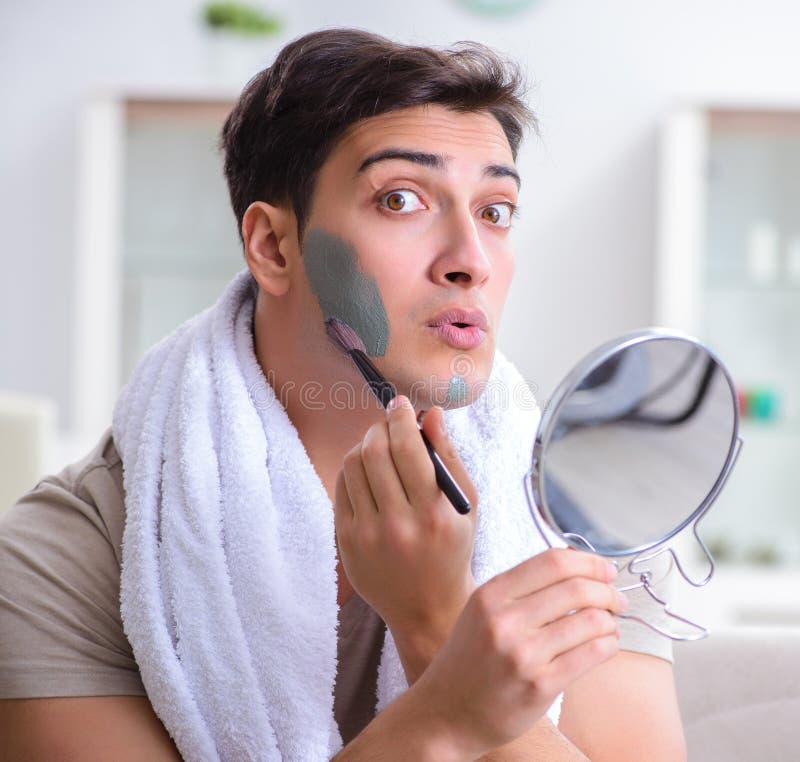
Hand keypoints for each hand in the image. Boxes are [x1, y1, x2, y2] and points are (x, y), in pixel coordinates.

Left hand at [334, 395, 477, 653]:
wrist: (427, 607)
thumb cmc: (452, 550)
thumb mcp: (466, 506)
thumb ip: (449, 456)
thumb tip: (432, 414)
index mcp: (435, 515)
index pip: (409, 450)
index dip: (402, 418)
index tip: (402, 404)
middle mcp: (399, 526)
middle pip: (375, 452)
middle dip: (381, 427)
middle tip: (389, 422)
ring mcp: (368, 536)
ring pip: (353, 465)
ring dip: (365, 444)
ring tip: (380, 445)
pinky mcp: (347, 542)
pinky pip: (342, 488)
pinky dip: (353, 469)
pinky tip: (368, 471)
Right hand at [413, 548, 626, 757]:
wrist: (446, 712)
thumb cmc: (469, 659)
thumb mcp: (482, 611)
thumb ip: (521, 588)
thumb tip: (576, 565)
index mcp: (490, 594)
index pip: (552, 562)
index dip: (588, 562)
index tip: (605, 569)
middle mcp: (504, 620)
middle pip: (576, 589)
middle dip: (607, 592)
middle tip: (617, 600)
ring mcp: (522, 654)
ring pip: (589, 621)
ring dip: (611, 620)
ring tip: (610, 625)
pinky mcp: (539, 685)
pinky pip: (591, 654)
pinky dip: (608, 645)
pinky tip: (606, 645)